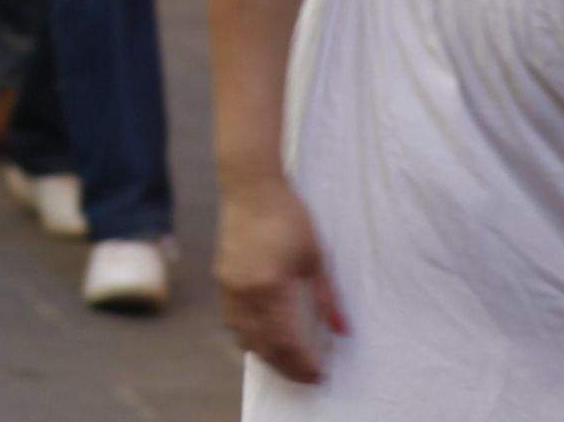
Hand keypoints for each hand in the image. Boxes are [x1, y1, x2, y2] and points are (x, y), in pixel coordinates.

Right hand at [217, 175, 348, 384]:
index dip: (303, 364)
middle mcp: (244, 292)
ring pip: (242, 337)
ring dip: (265, 354)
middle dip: (285, 367)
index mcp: (270, 288)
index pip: (287, 342)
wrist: (250, 186)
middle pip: (263, 346)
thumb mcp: (315, 258)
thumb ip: (328, 299)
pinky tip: (265, 336)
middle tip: (306, 376)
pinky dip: (248, 335)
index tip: (320, 375)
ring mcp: (228, 286)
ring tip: (287, 362)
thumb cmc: (288, 217)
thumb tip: (343, 332)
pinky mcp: (221, 278)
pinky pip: (232, 320)